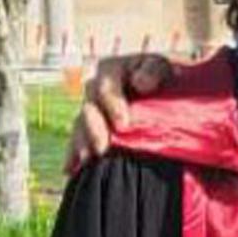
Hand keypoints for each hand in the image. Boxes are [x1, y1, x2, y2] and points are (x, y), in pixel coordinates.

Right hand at [62, 54, 173, 173]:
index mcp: (111, 70)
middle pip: (89, 109)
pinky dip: (73, 155)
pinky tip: (70, 170)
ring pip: (80, 126)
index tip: (124, 125)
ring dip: (81, 144)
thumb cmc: (165, 74)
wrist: (166, 86)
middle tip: (102, 149)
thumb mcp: (164, 65)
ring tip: (87, 161)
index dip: (113, 105)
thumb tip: (140, 83)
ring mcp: (92, 109)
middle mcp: (96, 89)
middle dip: (94, 130)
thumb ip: (154, 70)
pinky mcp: (92, 128)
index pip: (106, 88)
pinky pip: (78, 141)